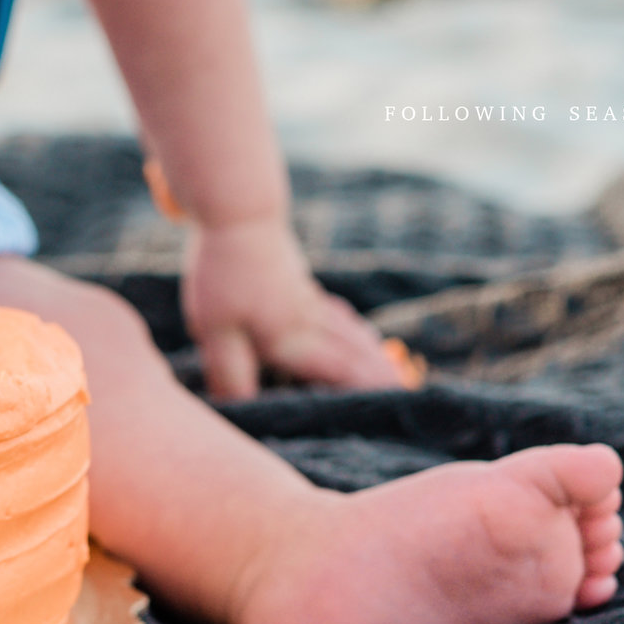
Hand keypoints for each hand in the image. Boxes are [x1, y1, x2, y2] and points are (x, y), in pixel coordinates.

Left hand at [183, 216, 408, 400]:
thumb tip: (240, 410)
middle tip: (407, 392)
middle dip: (378, 375)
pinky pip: (335, 313)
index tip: (394, 403)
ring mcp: (307, 300)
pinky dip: (352, 328)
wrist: (239, 213)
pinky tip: (355, 329)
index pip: (337, 373)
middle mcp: (308, 322)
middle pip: (350, 354)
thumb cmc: (224, 273)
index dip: (364, 391)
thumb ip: (230, 373)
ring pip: (347, 332)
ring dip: (370, 353)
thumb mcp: (216, 331)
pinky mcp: (299, 282)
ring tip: (391, 369)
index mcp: (292, 340)